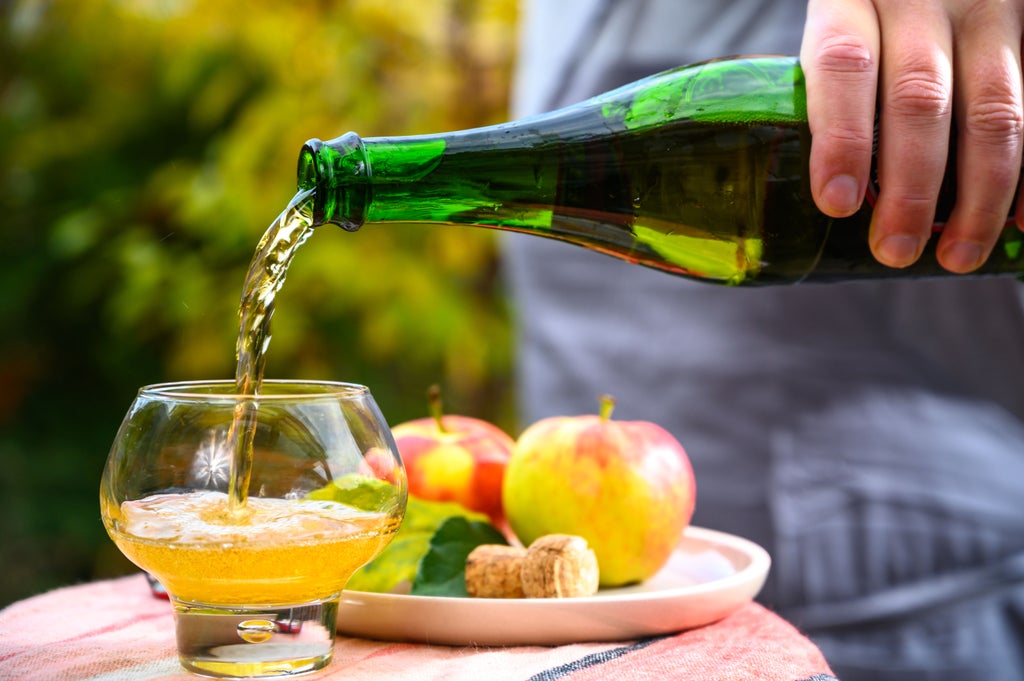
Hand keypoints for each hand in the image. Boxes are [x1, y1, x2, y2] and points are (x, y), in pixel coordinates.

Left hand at [800, 0, 1023, 272]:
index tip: (837, 204)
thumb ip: (835, 89)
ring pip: (992, 108)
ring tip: (957, 253)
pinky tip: (1018, 220)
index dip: (841, 138)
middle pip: (919, 98)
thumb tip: (835, 195)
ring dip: (979, 194)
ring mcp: (989, 8)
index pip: (844, 65)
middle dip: (910, 187)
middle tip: (895, 249)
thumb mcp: (839, 25)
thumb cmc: (871, 11)